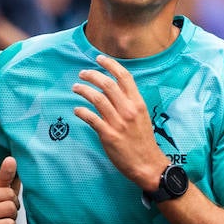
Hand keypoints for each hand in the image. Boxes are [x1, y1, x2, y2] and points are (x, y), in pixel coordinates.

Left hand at [72, 55, 168, 189]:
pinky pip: (91, 118)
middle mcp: (128, 110)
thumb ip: (129, 102)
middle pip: (107, 84)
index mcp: (138, 103)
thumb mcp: (141, 117)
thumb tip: (114, 90)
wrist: (148, 164)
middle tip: (82, 73)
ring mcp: (118, 122)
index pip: (124, 77)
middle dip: (92, 75)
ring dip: (83, 90)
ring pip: (97, 98)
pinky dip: (81, 111)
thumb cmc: (143, 140)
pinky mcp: (108, 135)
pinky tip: (77, 110)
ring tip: (75, 88)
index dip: (110, 64)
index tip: (99, 59)